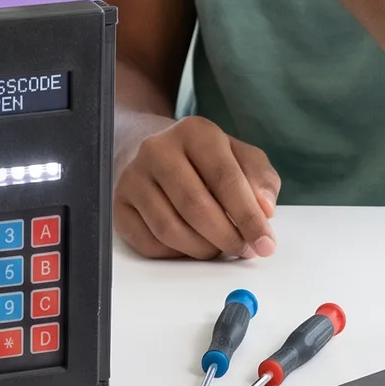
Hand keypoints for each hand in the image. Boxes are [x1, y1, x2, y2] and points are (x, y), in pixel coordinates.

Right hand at [114, 117, 279, 259]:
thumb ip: (260, 179)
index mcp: (195, 132)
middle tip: (243, 251)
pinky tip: (190, 244)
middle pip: (195, 206)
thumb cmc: (206, 160)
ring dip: (202, 249)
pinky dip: (176, 253)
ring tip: (218, 248)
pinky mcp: (119, 203)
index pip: (225, 178)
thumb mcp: (240, 157)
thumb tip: (265, 210)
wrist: (154, 151)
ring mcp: (133, 176)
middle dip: (226, 237)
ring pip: (170, 229)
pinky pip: (149, 243)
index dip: (248, 216)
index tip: (266, 244)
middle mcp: (158, 149)